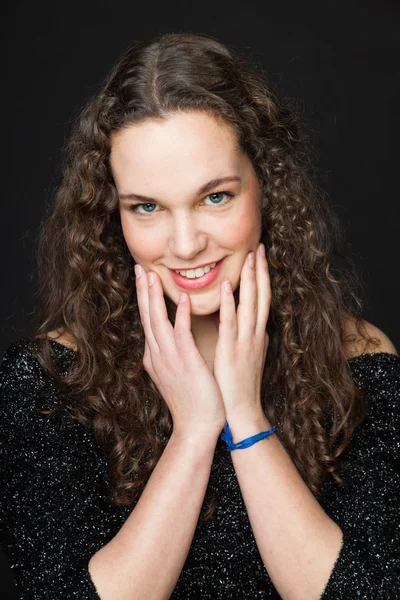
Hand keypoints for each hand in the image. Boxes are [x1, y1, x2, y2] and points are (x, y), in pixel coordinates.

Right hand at [134, 265, 225, 441]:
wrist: (196, 428)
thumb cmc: (191, 401)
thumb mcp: (174, 373)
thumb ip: (171, 354)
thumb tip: (170, 342)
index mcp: (156, 356)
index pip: (148, 321)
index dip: (144, 298)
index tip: (143, 278)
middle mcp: (158, 354)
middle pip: (147, 316)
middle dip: (143, 290)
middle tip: (138, 267)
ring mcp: (169, 358)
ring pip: (158, 321)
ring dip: (154, 296)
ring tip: (151, 274)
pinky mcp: (185, 363)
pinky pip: (182, 334)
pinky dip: (181, 315)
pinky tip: (183, 298)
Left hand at [213, 243, 270, 419]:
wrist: (242, 411)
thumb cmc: (241, 385)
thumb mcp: (249, 355)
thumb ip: (249, 337)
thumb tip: (251, 324)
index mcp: (257, 334)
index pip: (262, 299)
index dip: (262, 277)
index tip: (259, 256)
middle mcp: (255, 334)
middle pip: (262, 295)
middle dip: (261, 270)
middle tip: (260, 246)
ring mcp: (245, 341)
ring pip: (250, 304)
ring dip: (250, 279)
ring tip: (250, 256)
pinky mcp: (232, 351)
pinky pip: (230, 323)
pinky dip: (229, 303)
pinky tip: (226, 286)